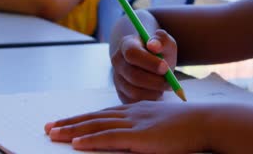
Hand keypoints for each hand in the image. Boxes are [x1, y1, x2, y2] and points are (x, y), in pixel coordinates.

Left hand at [45, 101, 208, 152]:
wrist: (204, 121)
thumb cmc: (187, 125)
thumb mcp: (162, 122)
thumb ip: (146, 126)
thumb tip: (134, 136)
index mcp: (135, 111)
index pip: (102, 114)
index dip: (81, 118)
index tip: (65, 122)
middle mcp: (130, 113)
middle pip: (93, 117)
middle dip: (69, 122)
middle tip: (48, 127)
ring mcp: (134, 123)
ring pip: (96, 125)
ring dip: (72, 129)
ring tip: (52, 133)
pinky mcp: (139, 136)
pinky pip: (109, 137)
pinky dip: (90, 139)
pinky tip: (75, 142)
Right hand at [111, 29, 177, 102]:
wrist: (153, 62)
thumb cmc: (160, 51)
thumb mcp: (165, 42)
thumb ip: (162, 40)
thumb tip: (154, 45)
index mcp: (126, 44)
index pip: (132, 54)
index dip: (149, 62)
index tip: (165, 67)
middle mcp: (118, 61)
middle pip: (133, 75)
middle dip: (155, 81)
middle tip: (171, 83)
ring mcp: (117, 78)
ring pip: (134, 92)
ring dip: (154, 91)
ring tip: (165, 86)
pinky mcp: (121, 94)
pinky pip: (135, 102)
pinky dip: (150, 100)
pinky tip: (158, 92)